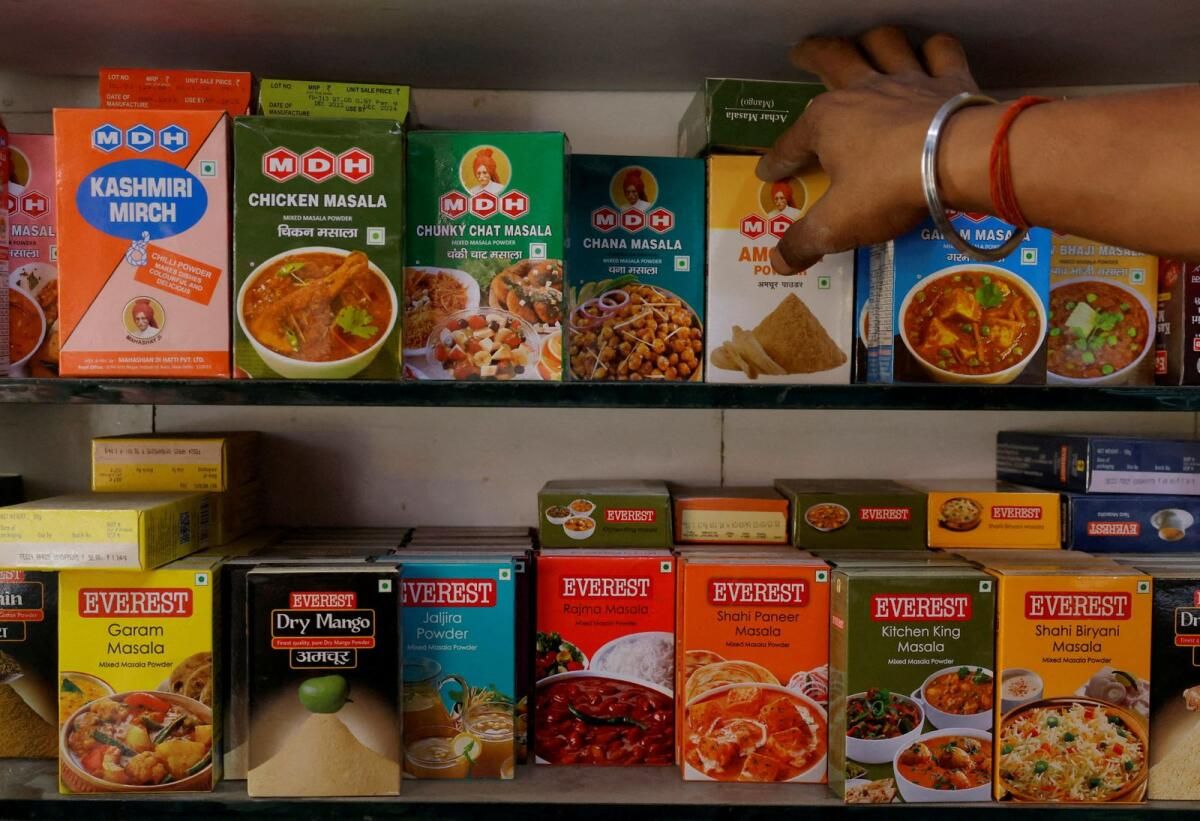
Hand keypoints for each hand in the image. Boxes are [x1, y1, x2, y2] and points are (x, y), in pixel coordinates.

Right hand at [757, 27, 979, 272]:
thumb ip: (804, 242)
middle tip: (799, 52)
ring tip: (863, 46)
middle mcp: (862, 90)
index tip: (767, 173)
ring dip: (871, 42)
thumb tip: (777, 262)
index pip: (791, 143)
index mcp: (826, 122)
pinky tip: (929, 56)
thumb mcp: (837, 225)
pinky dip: (933, 50)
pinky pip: (940, 52)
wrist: (959, 161)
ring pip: (884, 44)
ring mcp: (908, 80)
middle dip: (811, 54)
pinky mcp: (949, 81)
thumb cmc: (888, 189)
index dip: (776, 161)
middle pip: (831, 59)